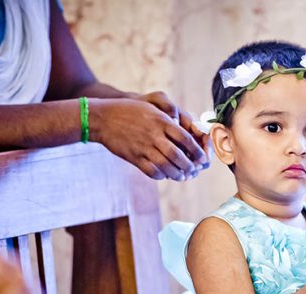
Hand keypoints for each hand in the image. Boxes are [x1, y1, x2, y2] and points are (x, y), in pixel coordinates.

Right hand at [93, 92, 208, 180]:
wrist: (103, 118)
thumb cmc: (129, 110)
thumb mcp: (151, 106)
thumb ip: (169, 115)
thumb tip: (183, 126)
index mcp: (162, 121)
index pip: (186, 139)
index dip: (197, 151)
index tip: (202, 158)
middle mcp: (154, 135)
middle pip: (178, 155)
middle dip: (189, 165)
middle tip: (194, 170)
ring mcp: (144, 147)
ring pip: (166, 165)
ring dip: (176, 173)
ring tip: (182, 176)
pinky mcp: (134, 157)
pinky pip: (151, 170)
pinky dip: (160, 175)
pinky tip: (164, 175)